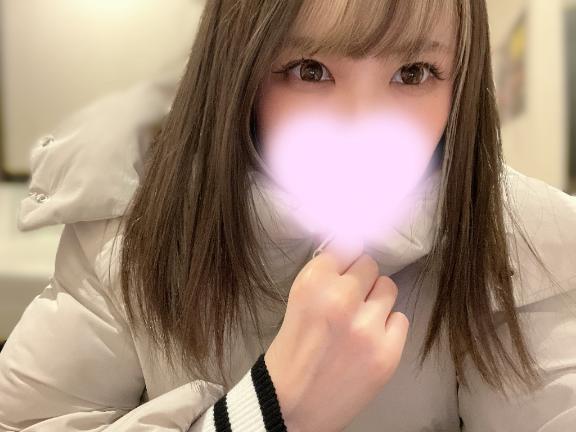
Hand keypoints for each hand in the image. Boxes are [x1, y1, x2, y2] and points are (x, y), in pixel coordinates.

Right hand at [264, 238, 409, 431]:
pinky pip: (401, 319)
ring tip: (361, 319)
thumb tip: (351, 248)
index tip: (345, 265)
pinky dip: (387, 327)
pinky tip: (370, 340)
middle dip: (360, 278)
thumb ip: (324, 276)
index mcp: (312, 284)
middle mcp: (341, 299)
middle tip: (350, 298)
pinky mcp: (387, 353)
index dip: (345, 258)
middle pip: (369, 264)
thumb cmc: (291, 352)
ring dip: (376, 299)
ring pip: (388, 287)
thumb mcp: (297, 302)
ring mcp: (367, 327)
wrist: (291, 407)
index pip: (346, 245)